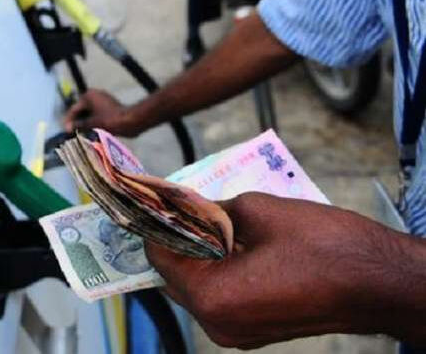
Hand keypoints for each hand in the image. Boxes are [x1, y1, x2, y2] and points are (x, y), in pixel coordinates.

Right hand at [63, 89, 137, 136]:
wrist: (130, 121)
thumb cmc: (110, 120)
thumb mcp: (91, 123)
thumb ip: (78, 125)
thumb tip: (67, 128)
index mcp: (88, 96)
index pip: (74, 108)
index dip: (69, 121)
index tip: (65, 131)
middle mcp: (94, 95)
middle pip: (81, 110)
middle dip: (76, 122)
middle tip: (71, 133)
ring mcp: (102, 101)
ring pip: (88, 113)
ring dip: (83, 123)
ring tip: (78, 134)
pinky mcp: (108, 107)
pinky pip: (96, 114)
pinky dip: (91, 122)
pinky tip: (88, 131)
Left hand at [146, 192, 422, 348]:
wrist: (379, 282)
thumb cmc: (324, 245)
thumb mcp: (259, 211)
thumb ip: (212, 210)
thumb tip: (188, 204)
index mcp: (213, 297)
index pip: (160, 257)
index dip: (156, 224)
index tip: (157, 200)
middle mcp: (217, 325)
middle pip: (175, 276)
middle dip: (176, 239)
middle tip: (179, 206)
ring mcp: (236, 334)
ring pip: (196, 288)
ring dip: (196, 255)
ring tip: (204, 219)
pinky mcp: (254, 332)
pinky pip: (219, 298)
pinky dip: (216, 271)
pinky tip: (227, 243)